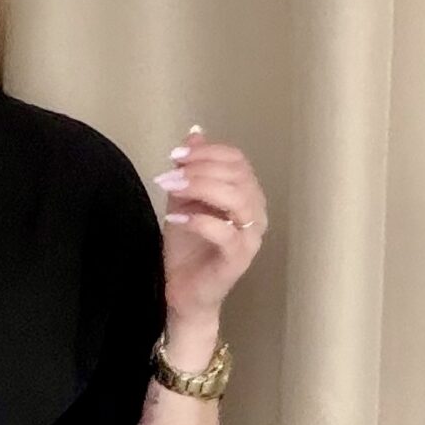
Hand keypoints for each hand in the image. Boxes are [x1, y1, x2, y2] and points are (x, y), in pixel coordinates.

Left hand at [152, 125, 267, 323]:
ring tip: (171, 190)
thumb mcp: (184, 200)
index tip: (175, 156)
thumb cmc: (187, 249)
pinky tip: (175, 220)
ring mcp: (250, 237)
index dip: (207, 153)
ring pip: (236, 198)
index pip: (237, 160)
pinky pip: (225, 232)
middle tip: (168, 175)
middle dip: (199, 169)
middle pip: (237, 175)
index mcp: (247, 195)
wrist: (182, 292)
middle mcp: (256, 213)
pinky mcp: (239, 259)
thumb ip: (191, 169)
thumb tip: (194, 133)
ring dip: (200, 188)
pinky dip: (199, 221)